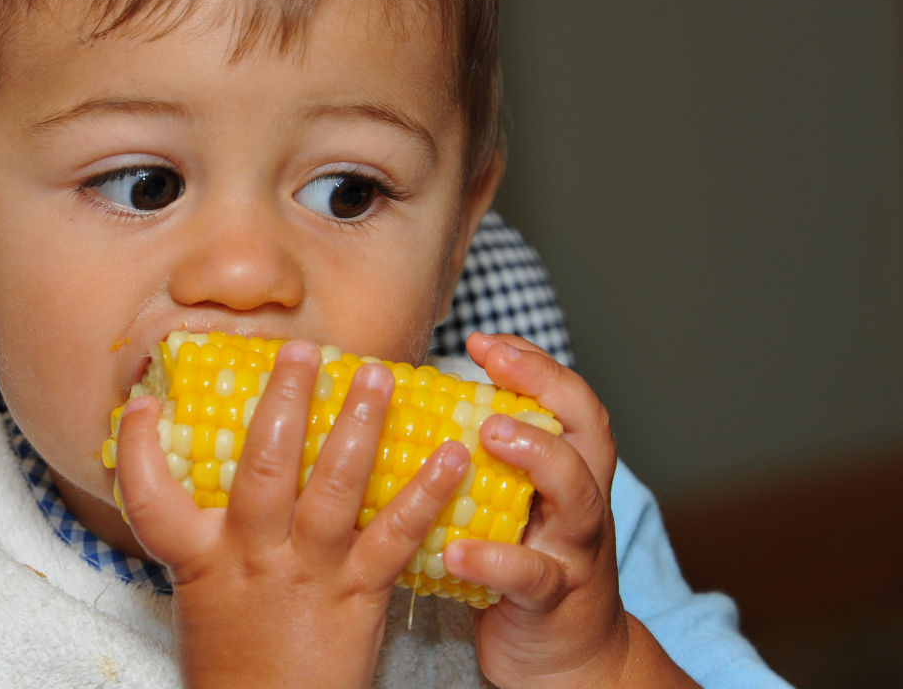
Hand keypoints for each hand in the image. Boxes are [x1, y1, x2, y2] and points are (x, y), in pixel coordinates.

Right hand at [114, 340, 470, 688]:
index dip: (137, 446)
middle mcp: (253, 556)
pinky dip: (426, 492)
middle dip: (286, 400)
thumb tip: (222, 466)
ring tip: (378, 376)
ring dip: (360, 424)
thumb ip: (213, 534)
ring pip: (335, 486)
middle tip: (305, 349)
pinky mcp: (360, 594)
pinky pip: (396, 535)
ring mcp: (310, 572)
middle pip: (265, 466)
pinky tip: (450, 455)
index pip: (148, 498)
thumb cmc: (236, 661)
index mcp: (200, 559)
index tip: (145, 401)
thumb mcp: (204, 594)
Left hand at [443, 333, 697, 688]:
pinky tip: (453, 548)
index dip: (533, 363)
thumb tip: (409, 406)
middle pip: (589, 431)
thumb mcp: (509, 502)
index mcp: (569, 471)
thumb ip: (481, 458)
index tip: (484, 340)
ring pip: (577, 494)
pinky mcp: (555, 600)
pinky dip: (494, 558)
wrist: (562, 658)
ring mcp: (575, 550)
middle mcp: (582, 502)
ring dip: (536, 456)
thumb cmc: (521, 563)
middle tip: (495, 367)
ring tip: (487, 433)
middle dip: (547, 387)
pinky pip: (531, 574)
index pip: (568, 400)